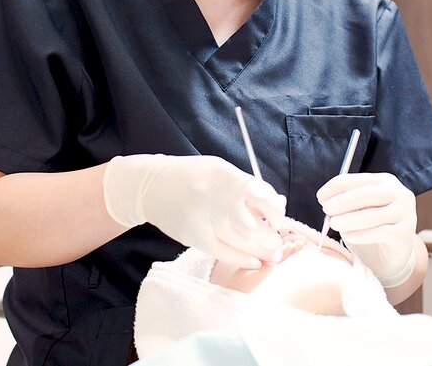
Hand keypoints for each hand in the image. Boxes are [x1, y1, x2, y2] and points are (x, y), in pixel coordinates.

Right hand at [103, 154, 285, 268]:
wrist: (151, 187)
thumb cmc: (194, 177)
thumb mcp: (222, 172)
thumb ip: (249, 187)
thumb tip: (278, 205)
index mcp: (222, 175)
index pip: (255, 193)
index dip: (272, 209)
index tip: (279, 218)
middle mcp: (211, 196)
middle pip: (248, 223)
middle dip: (268, 236)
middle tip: (278, 243)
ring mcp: (200, 218)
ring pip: (237, 240)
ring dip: (260, 250)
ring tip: (273, 255)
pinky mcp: (192, 236)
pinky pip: (222, 252)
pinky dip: (241, 259)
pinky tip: (255, 261)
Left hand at [317, 172, 417, 286]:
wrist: (393, 252)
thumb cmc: (372, 225)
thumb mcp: (361, 208)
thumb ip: (348, 202)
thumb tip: (327, 202)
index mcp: (385, 181)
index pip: (358, 179)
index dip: (336, 186)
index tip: (320, 197)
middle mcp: (399, 194)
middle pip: (368, 193)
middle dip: (343, 200)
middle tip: (326, 209)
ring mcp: (405, 214)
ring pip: (373, 215)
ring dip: (349, 219)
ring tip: (333, 223)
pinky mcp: (404, 235)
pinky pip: (381, 233)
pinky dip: (361, 234)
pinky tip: (348, 236)